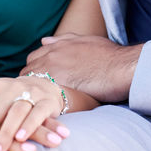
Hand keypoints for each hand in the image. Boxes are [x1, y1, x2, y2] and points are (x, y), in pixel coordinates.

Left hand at [23, 34, 142, 102]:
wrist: (123, 67)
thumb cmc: (111, 56)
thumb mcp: (87, 41)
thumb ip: (65, 40)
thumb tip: (46, 40)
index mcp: (58, 45)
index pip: (33, 58)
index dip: (35, 70)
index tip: (40, 81)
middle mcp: (52, 55)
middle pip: (27, 70)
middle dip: (30, 82)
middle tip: (39, 95)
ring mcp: (53, 70)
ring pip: (30, 84)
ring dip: (33, 94)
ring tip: (39, 105)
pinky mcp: (58, 85)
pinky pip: (40, 95)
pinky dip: (39, 102)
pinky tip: (45, 110)